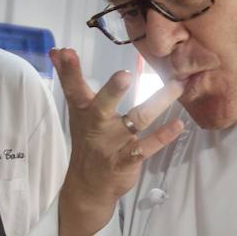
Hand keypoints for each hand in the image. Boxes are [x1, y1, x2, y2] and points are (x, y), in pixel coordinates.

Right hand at [50, 47, 184, 210]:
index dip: (69, 71)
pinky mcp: (128, 159)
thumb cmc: (88, 138)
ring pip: (137, 120)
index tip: (65, 52)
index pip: (73, 88)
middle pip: (103, 106)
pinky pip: (147, 147)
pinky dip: (163, 136)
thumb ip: (71, 80)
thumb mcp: (77, 110)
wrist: (89, 186)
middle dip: (113, 91)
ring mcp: (114, 143)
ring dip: (156, 104)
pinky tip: (178, 124)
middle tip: (124, 75)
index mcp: (84, 111)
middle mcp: (97, 125)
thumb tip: (58, 49)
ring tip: (176, 86)